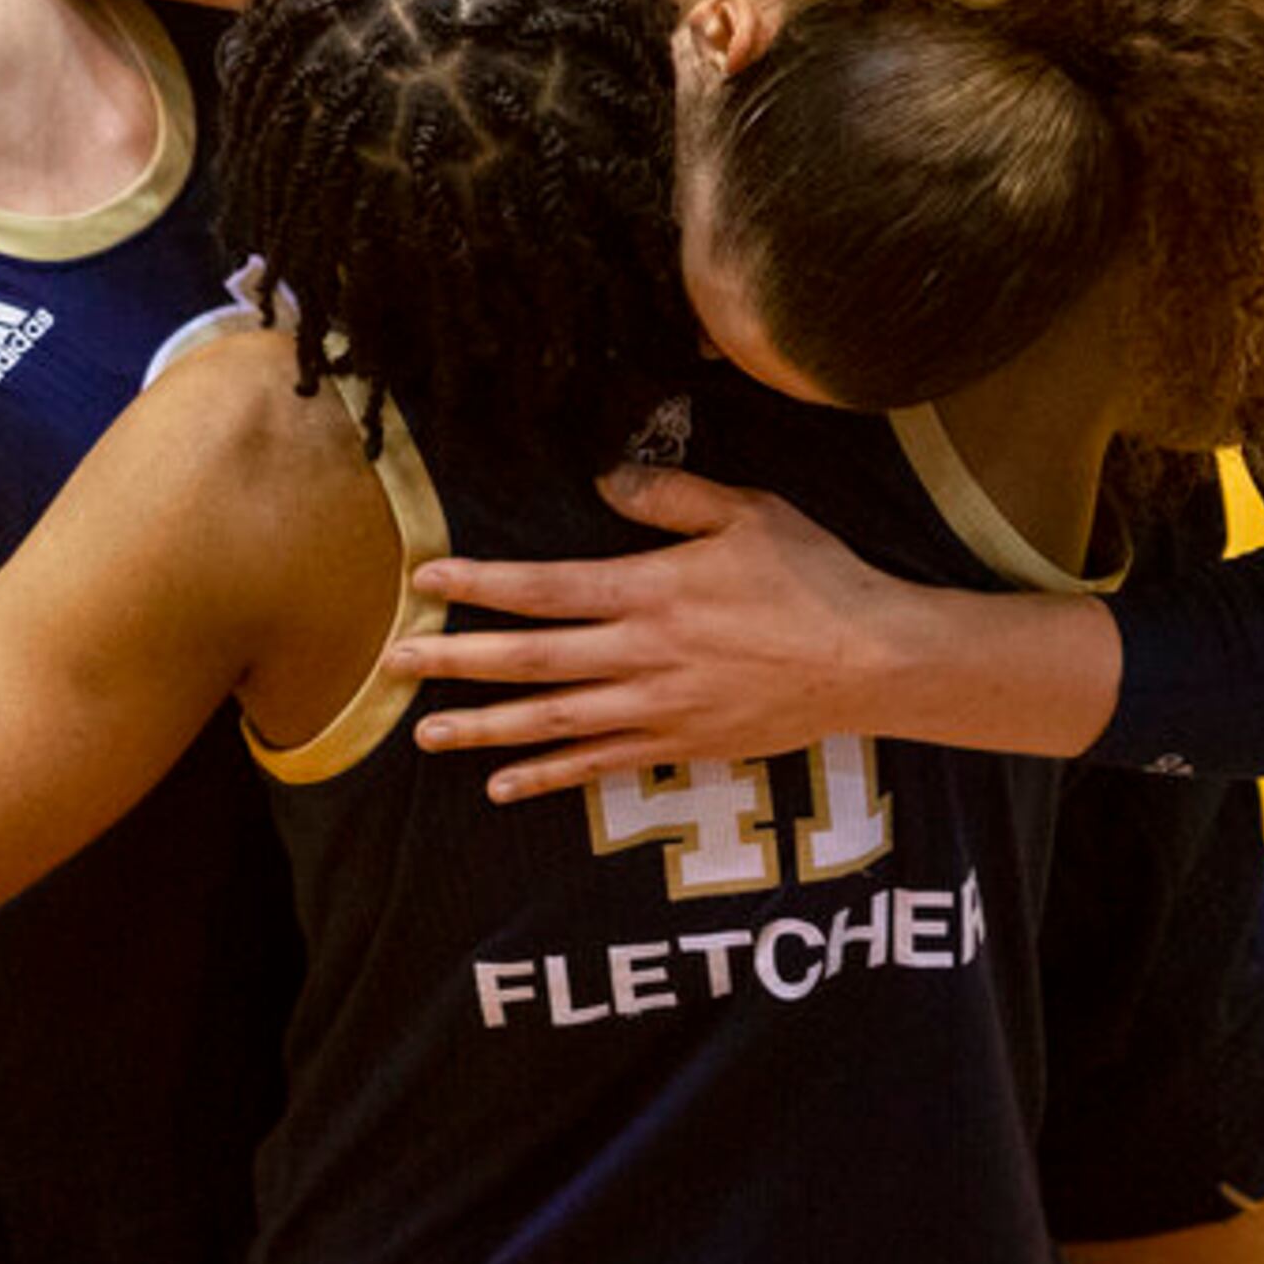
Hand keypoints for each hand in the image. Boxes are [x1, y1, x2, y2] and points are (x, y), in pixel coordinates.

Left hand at [392, 466, 902, 798]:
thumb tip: (606, 477)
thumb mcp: (748, 512)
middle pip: (529, 660)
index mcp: (651, 590)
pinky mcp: (678, 746)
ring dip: (482, 728)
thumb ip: (671, 496)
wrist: (872, 662)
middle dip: (454, 660)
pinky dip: (547, 777)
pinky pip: (598, 765)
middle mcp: (641, 654)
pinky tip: (501, 786)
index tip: (425, 579)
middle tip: (392, 664)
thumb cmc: (815, 578)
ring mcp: (656, 708)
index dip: (480, 583)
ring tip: (423, 735)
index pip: (545, 587)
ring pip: (551, 721)